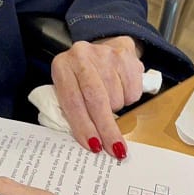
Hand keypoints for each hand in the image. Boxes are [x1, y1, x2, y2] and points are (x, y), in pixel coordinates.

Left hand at [51, 36, 144, 158]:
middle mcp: (82, 56)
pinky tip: (121, 89)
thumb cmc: (83, 76)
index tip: (94, 146)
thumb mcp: (70, 87)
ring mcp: (105, 54)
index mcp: (62, 67)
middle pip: (97, 99)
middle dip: (106, 128)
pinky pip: (132, 91)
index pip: (72, 101)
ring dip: (116, 108)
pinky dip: (129, 99)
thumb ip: (73, 109)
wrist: (106, 45)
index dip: (84, 126)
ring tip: (110, 100)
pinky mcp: (125, 55)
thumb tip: (89, 142)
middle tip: (115, 149)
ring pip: (116, 97)